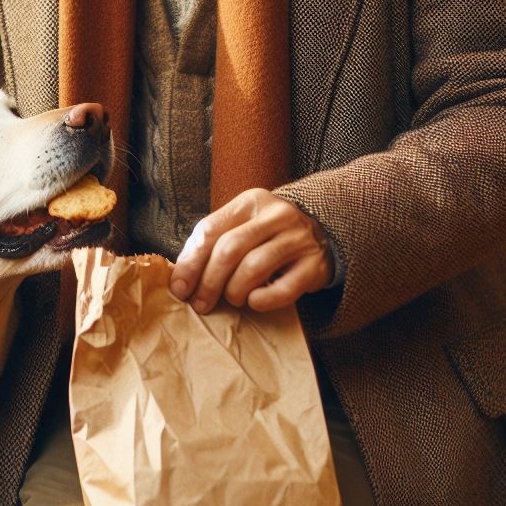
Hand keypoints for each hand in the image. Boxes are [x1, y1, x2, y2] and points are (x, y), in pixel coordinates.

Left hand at [170, 188, 333, 313]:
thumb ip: (215, 242)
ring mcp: (298, 238)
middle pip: (230, 248)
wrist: (326, 233)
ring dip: (234, 290)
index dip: (190, 262)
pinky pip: (285, 288)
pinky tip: (254, 302)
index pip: (210, 230)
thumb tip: (181, 279)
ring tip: (233, 299)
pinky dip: (264, 300)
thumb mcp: (243, 225)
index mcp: (250, 201)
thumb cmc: (269, 235)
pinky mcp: (315, 265)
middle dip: (209, 281)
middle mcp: (276, 215)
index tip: (180, 288)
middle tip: (201, 304)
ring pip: (254, 266)